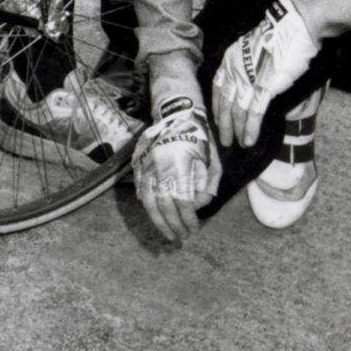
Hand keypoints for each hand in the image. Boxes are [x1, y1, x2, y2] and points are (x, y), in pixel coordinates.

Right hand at [131, 95, 221, 243]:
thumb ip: (208, 186)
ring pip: (148, 200)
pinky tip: (155, 216)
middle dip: (173, 224)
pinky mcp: (138, 163)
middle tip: (181, 237)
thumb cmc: (198, 137)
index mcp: (179, 163)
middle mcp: (159, 164)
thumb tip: (198, 207)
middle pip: (163, 203)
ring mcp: (146, 163)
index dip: (188, 218)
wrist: (176, 112)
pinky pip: (140, 189)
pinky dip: (147, 206)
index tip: (194, 229)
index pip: (182, 200)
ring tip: (168, 233)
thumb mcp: (211, 159)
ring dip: (158, 220)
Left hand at [211, 0, 318, 147]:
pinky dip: (251, 129)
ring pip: (236, 111)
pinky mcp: (265, 86)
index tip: (217, 121)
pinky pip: (253, 113)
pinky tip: (250, 141)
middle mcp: (234, 69)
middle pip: (224, 103)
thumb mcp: (254, 50)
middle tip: (225, 141)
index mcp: (230, 59)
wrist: (297, 26)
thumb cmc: (281, 36)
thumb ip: (247, 67)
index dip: (217, 107)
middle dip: (223, 125)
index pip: (217, 88)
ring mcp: (249, 78)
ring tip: (239, 144)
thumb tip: (250, 85)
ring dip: (236, 131)